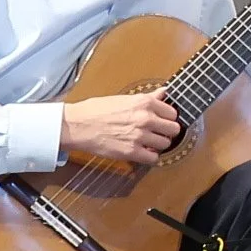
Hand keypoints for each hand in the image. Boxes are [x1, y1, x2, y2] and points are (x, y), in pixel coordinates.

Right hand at [61, 92, 182, 165]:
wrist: (76, 125)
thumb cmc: (96, 110)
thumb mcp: (124, 98)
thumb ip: (148, 98)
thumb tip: (164, 92)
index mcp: (144, 103)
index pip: (172, 113)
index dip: (167, 118)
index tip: (162, 121)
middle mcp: (145, 118)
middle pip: (173, 129)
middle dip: (166, 132)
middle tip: (157, 133)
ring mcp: (139, 136)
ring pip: (165, 144)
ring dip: (158, 145)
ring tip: (148, 143)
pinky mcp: (131, 152)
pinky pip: (154, 158)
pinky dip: (150, 157)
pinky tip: (142, 152)